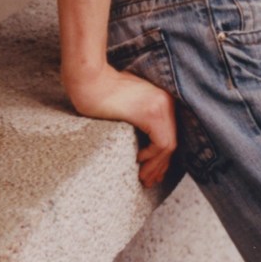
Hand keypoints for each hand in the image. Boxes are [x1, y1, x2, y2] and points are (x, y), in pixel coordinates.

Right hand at [63, 62, 179, 187]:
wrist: (89, 81)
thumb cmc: (99, 91)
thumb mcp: (126, 103)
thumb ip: (137, 116)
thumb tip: (142, 139)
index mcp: (162, 99)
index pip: (169, 133)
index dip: (162, 156)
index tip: (154, 171)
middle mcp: (166, 101)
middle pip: (171, 141)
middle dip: (160, 165)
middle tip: (150, 180)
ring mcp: (161, 107)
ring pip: (168, 145)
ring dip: (156, 165)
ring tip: (144, 178)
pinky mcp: (152, 114)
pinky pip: (161, 143)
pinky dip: (151, 156)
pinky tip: (138, 160)